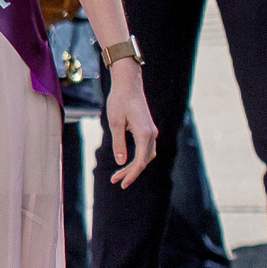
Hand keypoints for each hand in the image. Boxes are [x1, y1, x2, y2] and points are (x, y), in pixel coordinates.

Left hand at [99, 52, 156, 185]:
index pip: (141, 161)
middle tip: (116, 181)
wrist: (128, 84)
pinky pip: (145, 148)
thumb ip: (118, 143)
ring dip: (134, 166)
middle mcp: (152, 134)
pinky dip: (137, 157)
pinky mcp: (147, 129)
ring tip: (118, 175)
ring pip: (146, 155)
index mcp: (145, 134)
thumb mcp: (114, 123)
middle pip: (144, 160)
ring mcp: (151, 131)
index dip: (131, 174)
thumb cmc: (119, 101)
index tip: (121, 183)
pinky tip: (126, 163)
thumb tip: (121, 162)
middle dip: (131, 172)